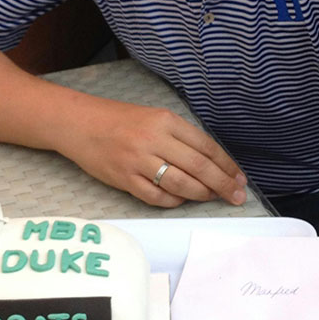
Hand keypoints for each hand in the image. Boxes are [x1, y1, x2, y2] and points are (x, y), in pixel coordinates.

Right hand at [58, 97, 248, 208]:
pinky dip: (174, 201)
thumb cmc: (119, 120)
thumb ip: (179, 137)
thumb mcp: (153, 117)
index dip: (226, 165)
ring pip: (181, 184)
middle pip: (198, 167)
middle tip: (237, 196)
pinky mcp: (124, 179)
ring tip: (211, 197)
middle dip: (223, 184)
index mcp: (165, 121)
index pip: (206, 146)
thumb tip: (211, 163)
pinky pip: (157, 197)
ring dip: (201, 194)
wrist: (79, 124)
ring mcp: (138, 161)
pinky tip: (181, 199)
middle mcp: (153, 139)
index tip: (239, 178)